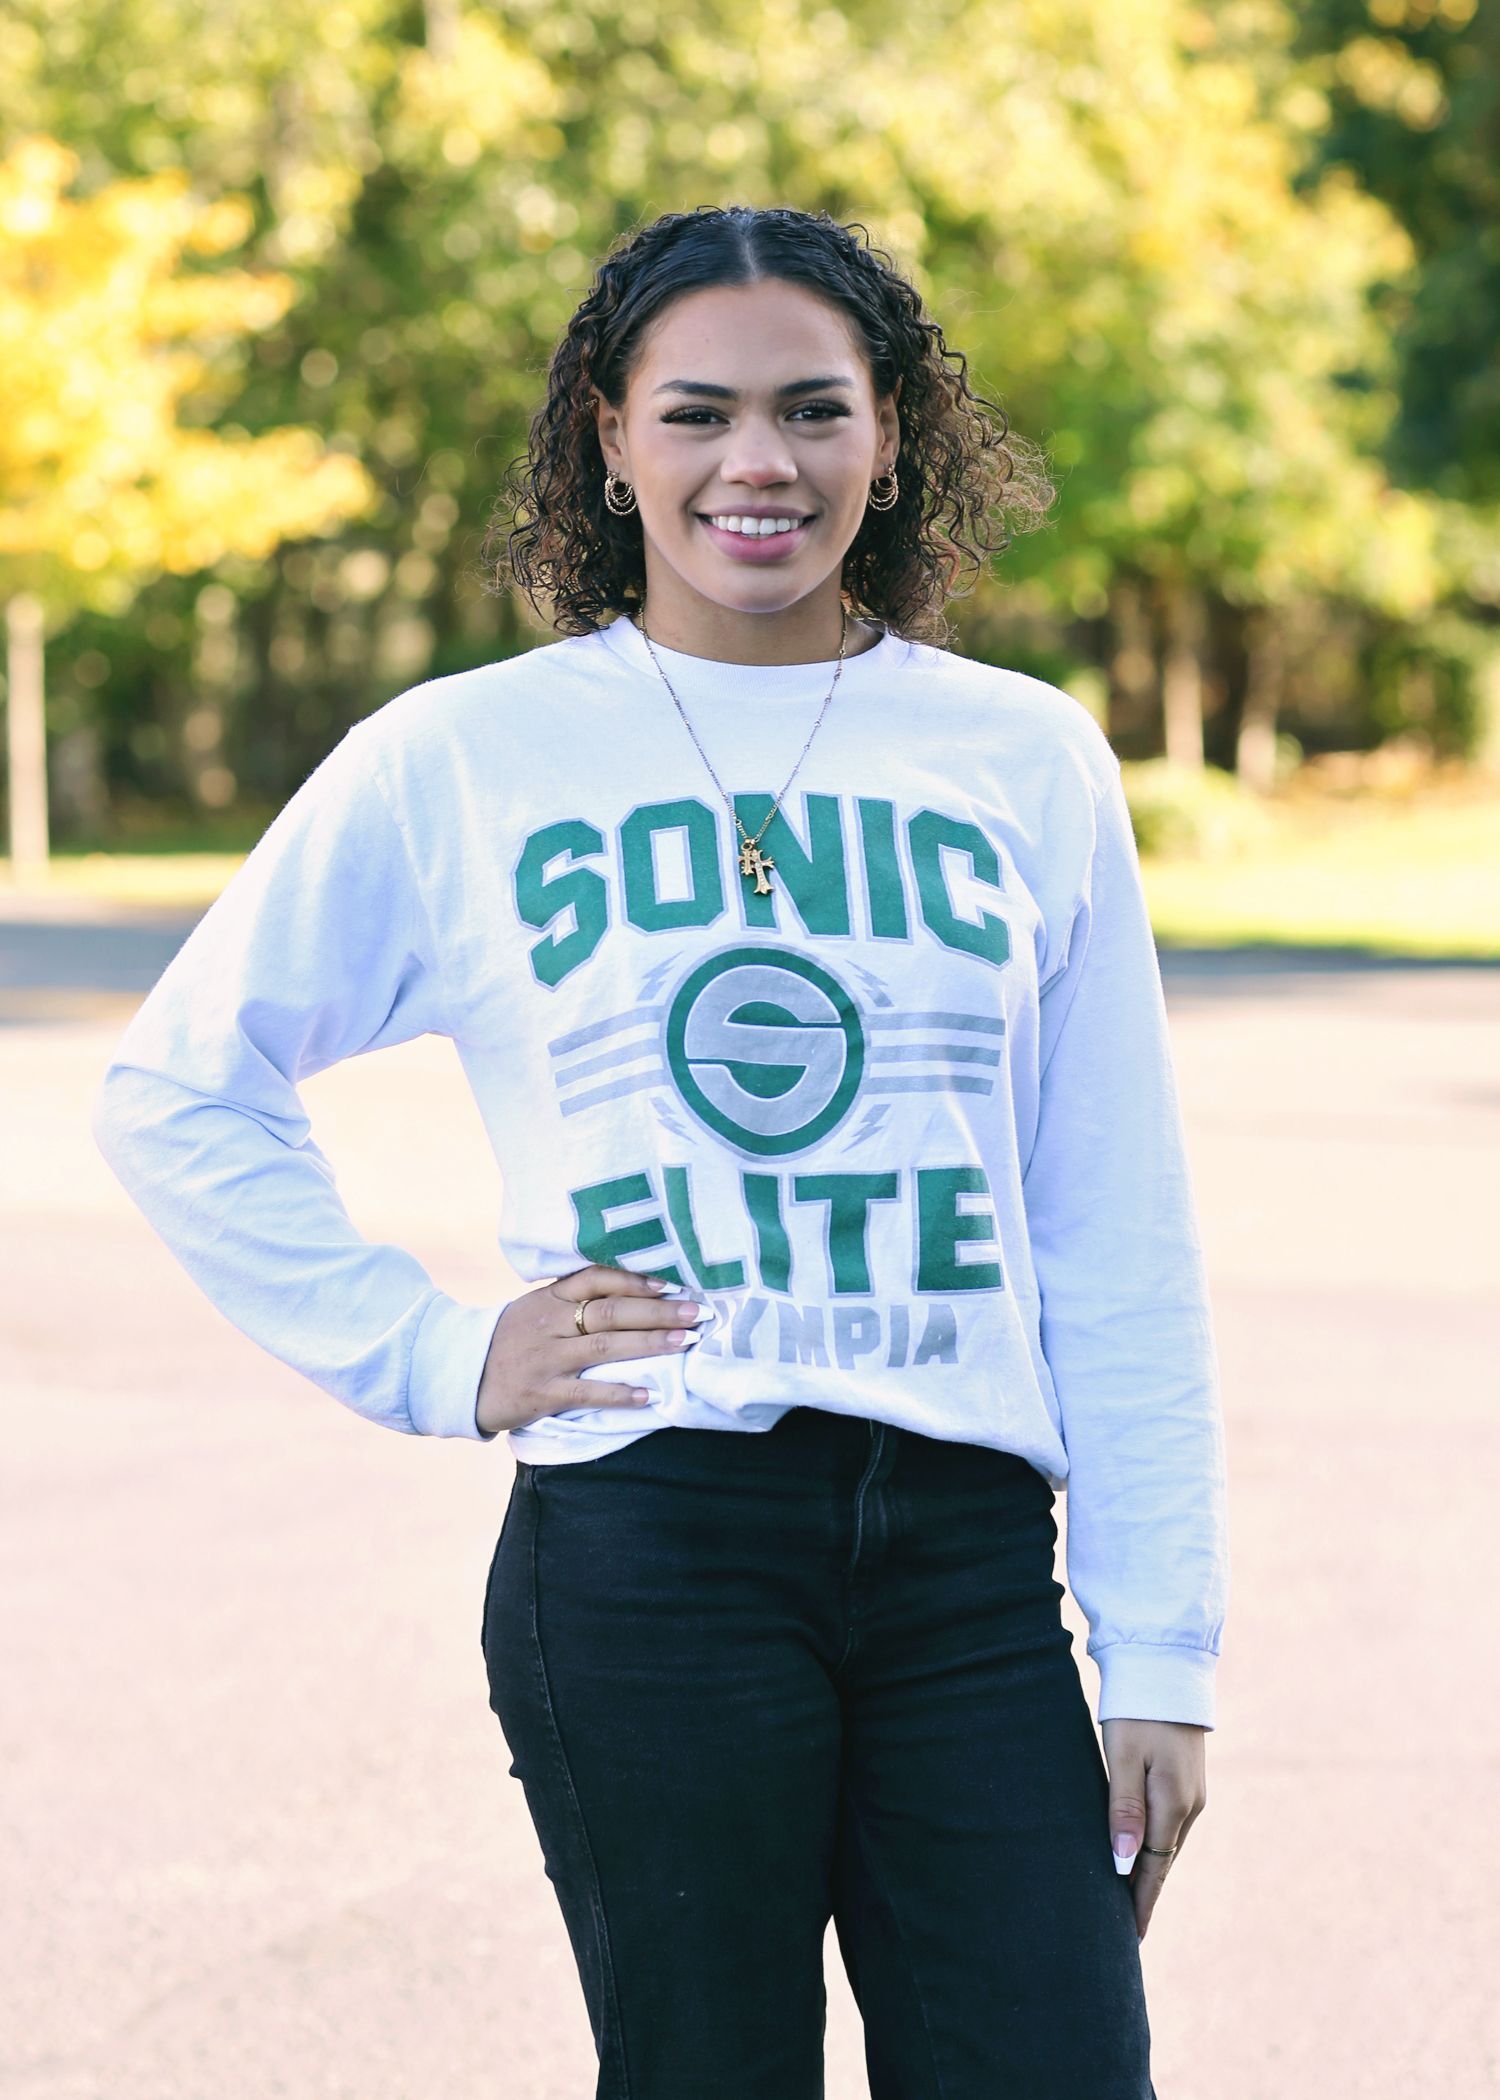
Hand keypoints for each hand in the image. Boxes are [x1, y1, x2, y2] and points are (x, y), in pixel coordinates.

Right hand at [474, 1263, 705, 1437]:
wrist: (456, 1377)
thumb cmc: (506, 1341)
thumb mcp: (533, 1310)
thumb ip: (571, 1300)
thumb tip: (629, 1289)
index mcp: (549, 1300)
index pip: (594, 1278)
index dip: (633, 1278)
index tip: (670, 1281)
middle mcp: (549, 1324)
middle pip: (611, 1311)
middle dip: (658, 1311)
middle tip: (697, 1312)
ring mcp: (545, 1359)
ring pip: (605, 1347)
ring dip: (650, 1344)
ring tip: (685, 1342)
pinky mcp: (540, 1393)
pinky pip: (586, 1392)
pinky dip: (619, 1393)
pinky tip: (649, 1395)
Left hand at [1100, 1717, 1206, 1942]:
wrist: (1167, 1669)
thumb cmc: (1137, 1710)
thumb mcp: (1122, 1756)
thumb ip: (1123, 1808)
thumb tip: (1123, 1862)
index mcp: (1172, 1803)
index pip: (1153, 1867)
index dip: (1140, 1902)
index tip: (1130, 1938)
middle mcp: (1189, 1805)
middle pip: (1163, 1861)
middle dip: (1145, 1894)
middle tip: (1126, 1931)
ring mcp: (1192, 1793)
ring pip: (1168, 1844)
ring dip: (1151, 1872)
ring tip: (1131, 1901)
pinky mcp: (1188, 1780)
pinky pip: (1171, 1826)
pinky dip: (1157, 1848)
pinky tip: (1144, 1856)